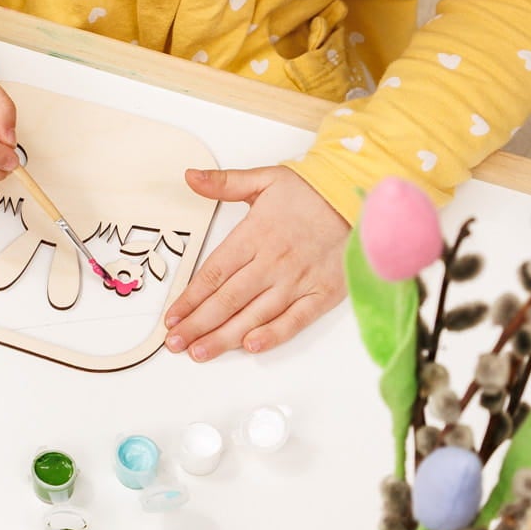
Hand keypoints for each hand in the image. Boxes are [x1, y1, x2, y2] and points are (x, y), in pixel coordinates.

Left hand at [164, 166, 349, 359]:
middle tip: (176, 344)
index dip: (189, 298)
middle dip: (198, 324)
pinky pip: (293, 320)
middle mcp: (273, 261)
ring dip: (225, 336)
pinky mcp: (322, 293)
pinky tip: (251, 347)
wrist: (358, 198)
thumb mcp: (264, 179)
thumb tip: (190, 176)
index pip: (213, 273)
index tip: (171, 317)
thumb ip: (224, 183)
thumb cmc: (311, 192)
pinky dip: (272, 335)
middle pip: (228, 300)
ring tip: (200, 352)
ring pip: (254, 315)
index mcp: (254, 235)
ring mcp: (297, 280)